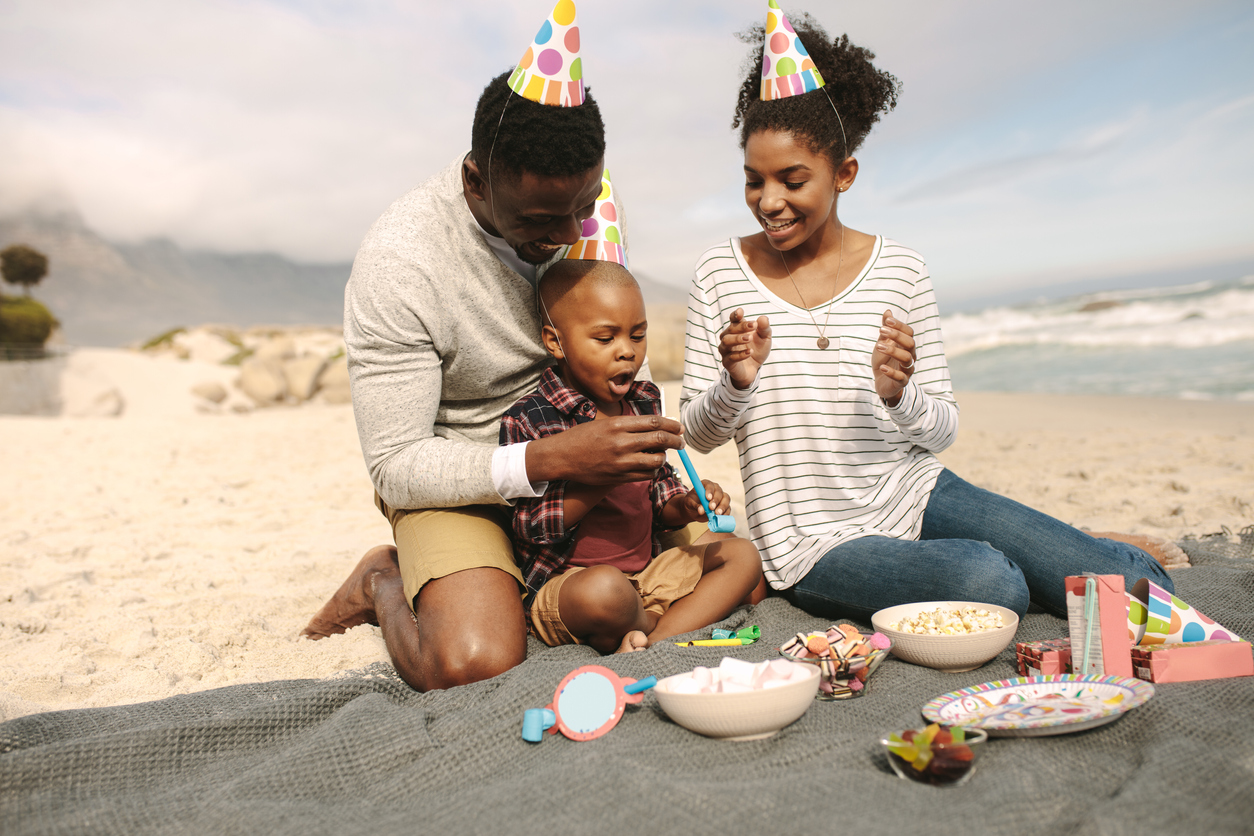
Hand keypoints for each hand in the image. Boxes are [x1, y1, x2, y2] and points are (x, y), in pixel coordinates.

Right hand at [525, 414, 683, 484]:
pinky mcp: (618, 476)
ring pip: (656, 460)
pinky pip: (646, 475)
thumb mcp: (604, 423)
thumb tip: (654, 425)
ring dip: (664, 457)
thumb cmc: (582, 437)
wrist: (561, 456)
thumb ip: (627, 424)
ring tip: (662, 456)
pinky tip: (651, 467)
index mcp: (618, 424)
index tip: (679, 427)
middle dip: (675, 441)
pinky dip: (653, 471)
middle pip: (660, 439)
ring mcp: (621, 461)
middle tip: (681, 443)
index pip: (654, 422)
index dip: (671, 425)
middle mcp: (621, 441)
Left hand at [681, 479, 729, 521]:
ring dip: (722, 507)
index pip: (709, 485)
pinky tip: (721, 517)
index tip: (708, 498)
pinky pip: (728, 508)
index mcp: (706, 485)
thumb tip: (701, 510)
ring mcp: (721, 497)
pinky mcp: (724, 506)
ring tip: (717, 514)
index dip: (710, 491)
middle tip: (711, 508)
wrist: (694, 511)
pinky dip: (725, 513)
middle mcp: (715, 489)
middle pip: (719, 492)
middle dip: (716, 500)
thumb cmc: (691, 503)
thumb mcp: (690, 503)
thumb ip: (695, 506)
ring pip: (726, 499)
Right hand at [718, 308, 770, 389]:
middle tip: (753, 325)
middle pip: (730, 329)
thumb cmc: (757, 350)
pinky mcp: (727, 362)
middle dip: (741, 326)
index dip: (735, 315)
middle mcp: (729, 338)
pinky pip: (730, 357)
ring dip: (737, 339)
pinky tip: (750, 352)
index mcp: (737, 329)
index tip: (740, 312)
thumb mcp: (765, 338)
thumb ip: (764, 328)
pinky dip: (740, 354)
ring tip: (749, 338)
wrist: (755, 368)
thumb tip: (763, 318)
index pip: (733, 319)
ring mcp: (726, 350)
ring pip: (726, 342)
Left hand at [871, 309, 915, 404]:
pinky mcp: (901, 382)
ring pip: (906, 359)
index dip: (899, 326)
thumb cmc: (884, 361)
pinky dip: (891, 372)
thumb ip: (886, 330)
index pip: (909, 332)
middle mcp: (910, 356)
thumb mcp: (883, 343)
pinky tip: (882, 367)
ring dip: (892, 351)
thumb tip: (888, 311)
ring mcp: (907, 369)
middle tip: (881, 331)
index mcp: (906, 346)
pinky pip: (900, 377)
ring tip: (878, 346)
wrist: (882, 382)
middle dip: (896, 336)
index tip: (887, 321)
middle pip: (910, 343)